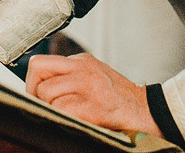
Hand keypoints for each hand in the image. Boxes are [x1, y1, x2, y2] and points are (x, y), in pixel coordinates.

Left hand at [25, 53, 161, 137]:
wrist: (153, 113)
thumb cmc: (121, 102)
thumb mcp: (95, 79)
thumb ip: (70, 79)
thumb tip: (38, 91)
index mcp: (82, 61)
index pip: (40, 64)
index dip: (32, 84)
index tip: (36, 97)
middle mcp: (84, 68)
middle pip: (37, 74)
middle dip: (36, 96)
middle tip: (47, 109)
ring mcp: (90, 85)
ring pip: (47, 94)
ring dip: (52, 110)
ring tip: (70, 116)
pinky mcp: (94, 106)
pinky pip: (62, 110)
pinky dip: (64, 119)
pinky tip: (79, 122)